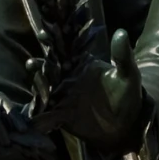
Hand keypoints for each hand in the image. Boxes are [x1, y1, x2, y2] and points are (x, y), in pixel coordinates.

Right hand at [30, 28, 144, 150]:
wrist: (125, 127)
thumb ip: (122, 56)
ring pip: (45, 87)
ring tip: (31, 90)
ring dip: (37, 84)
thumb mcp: (128, 75)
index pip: (66, 49)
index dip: (54, 40)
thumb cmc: (127, 96)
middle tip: (32, 63)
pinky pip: (46, 110)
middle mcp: (69, 77)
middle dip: (40, 64)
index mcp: (82, 63)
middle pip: (51, 67)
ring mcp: (63, 95)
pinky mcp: (60, 113)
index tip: (43, 32)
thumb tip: (122, 32)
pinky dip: (39, 109)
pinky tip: (34, 109)